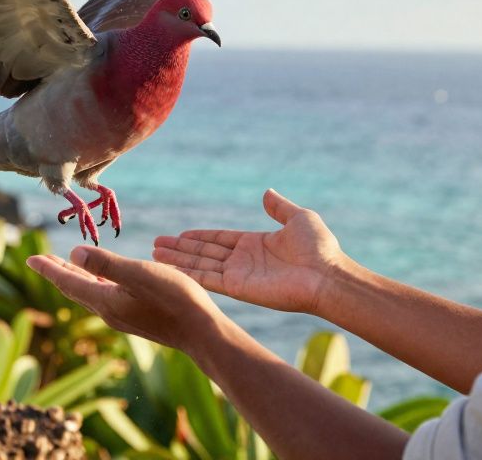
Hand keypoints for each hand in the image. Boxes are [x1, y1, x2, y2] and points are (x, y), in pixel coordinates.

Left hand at [26, 246, 227, 353]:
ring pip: (91, 294)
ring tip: (66, 266)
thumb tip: (73, 252)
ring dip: (76, 278)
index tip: (30, 258)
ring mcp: (123, 316)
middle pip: (75, 289)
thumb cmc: (174, 299)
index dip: (48, 268)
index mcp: (105, 300)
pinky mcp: (137, 317)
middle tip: (40, 261)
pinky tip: (104, 281)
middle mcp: (109, 311)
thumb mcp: (139, 274)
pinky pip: (106, 297)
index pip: (68, 282)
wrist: (202, 333)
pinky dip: (95, 284)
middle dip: (57, 273)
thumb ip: (106, 264)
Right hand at [152, 189, 349, 313]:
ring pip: (201, 265)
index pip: (220, 239)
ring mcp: (239, 275)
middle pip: (205, 252)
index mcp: (256, 244)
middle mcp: (244, 260)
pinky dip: (188, 274)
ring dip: (178, 260)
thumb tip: (267, 193)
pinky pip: (207, 279)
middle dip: (181, 248)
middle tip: (157, 244)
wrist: (327, 275)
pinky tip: (170, 268)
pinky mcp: (238, 288)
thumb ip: (279, 208)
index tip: (179, 235)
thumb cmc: (319, 248)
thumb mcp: (299, 218)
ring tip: (155, 254)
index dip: (199, 237)